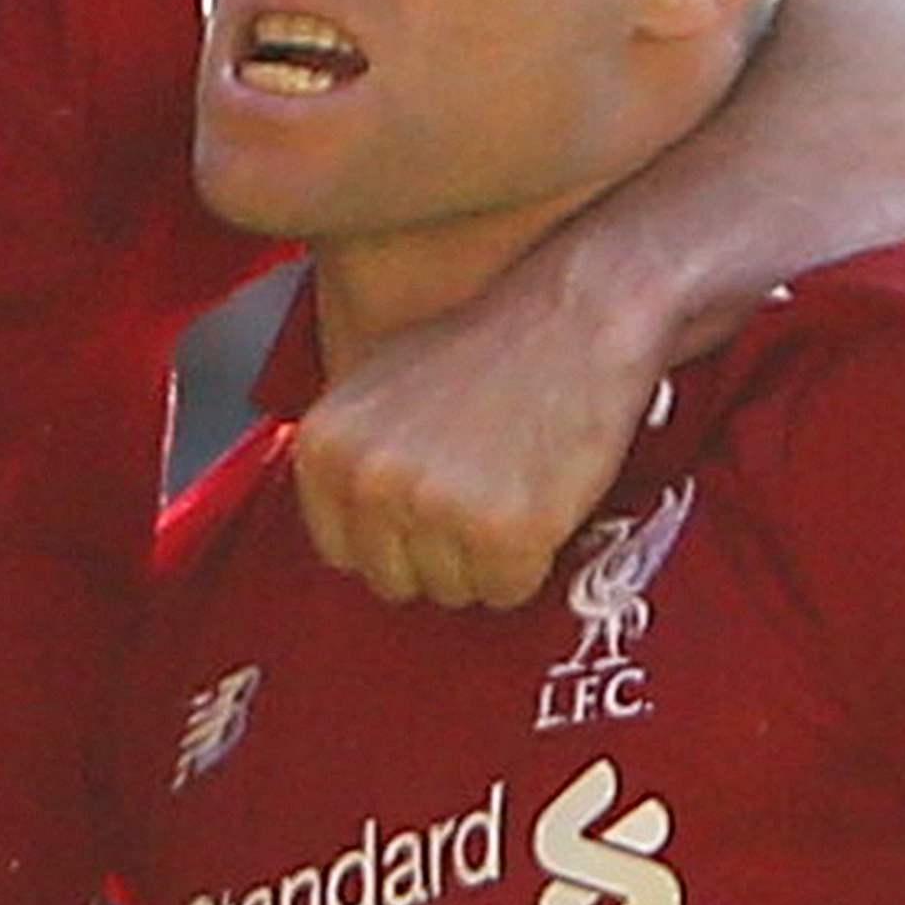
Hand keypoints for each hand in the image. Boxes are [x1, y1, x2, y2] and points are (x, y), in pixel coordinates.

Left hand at [285, 271, 677, 609]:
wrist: (578, 314)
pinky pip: (505, 590)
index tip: (429, 515)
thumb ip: (354, 458)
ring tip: (512, 488)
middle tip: (481, 498)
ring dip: (485, 559)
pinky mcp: (503, 531)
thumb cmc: (490, 343)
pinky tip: (540, 505)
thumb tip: (349, 526)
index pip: (341, 553)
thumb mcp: (380, 386)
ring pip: (451, 590)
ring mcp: (434, 506)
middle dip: (439, 552)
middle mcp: (369, 479)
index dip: (394, 540)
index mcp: (326, 447)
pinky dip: (530, 563)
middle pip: (394, 580)